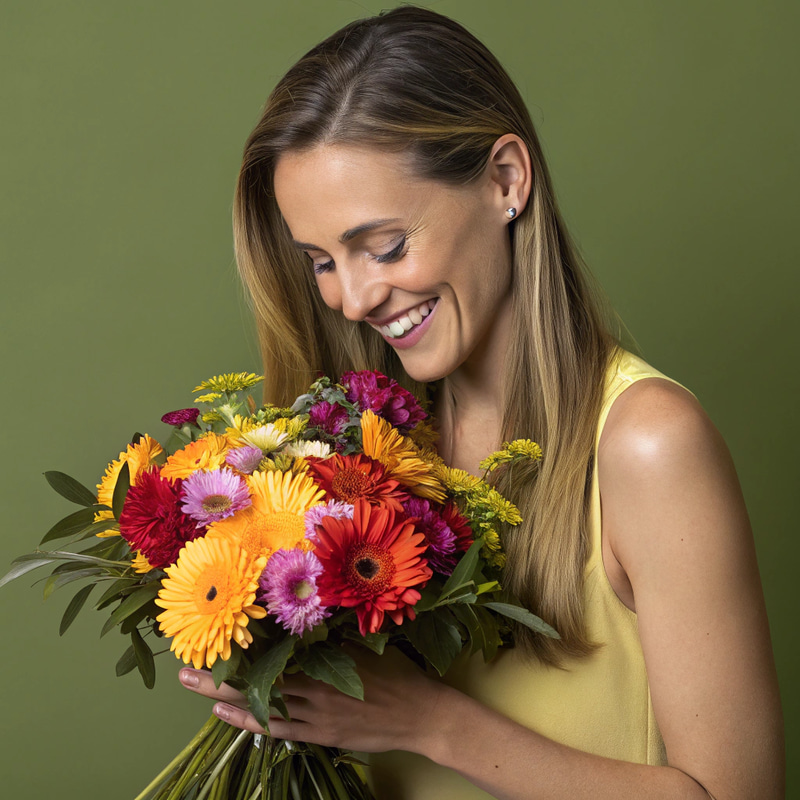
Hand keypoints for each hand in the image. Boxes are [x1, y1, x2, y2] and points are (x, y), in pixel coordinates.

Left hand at [178, 645, 448, 753]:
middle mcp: (315, 684)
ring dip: (224, 697)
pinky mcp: (321, 734)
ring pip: (261, 704)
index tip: (210, 636)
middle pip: (256, 678)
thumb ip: (333, 634)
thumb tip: (303, 615)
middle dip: (217, 674)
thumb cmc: (397, 673)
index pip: (272, 651)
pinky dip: (250, 721)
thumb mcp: (366, 644)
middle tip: (183, 671)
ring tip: (195, 690)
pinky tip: (226, 715)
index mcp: (326, 658)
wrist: (422, 713)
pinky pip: (278, 728)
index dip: (240, 646)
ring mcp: (316, 712)